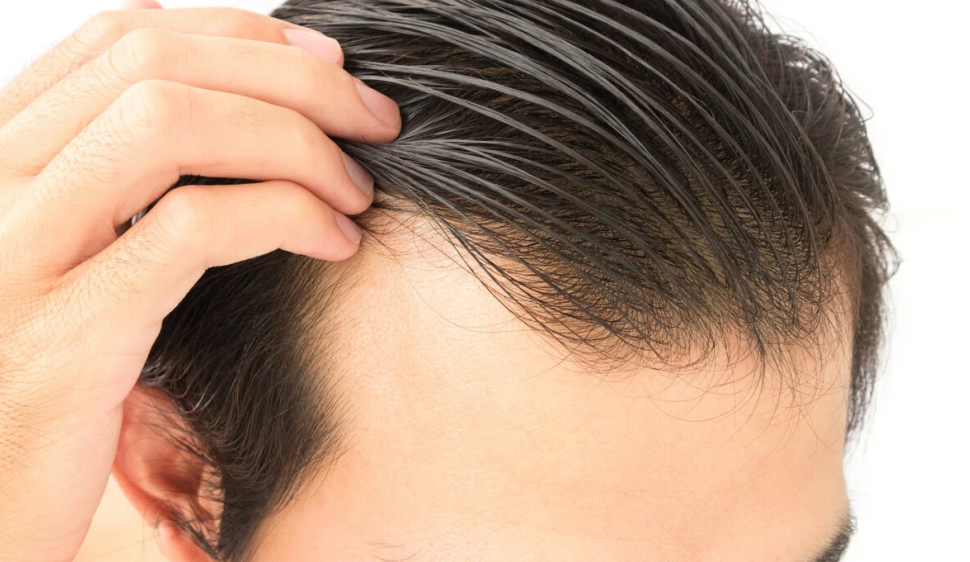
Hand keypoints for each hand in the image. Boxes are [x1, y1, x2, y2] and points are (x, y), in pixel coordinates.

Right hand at [0, 5, 399, 560]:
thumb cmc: (46, 377)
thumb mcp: (72, 254)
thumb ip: (123, 175)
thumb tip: (231, 92)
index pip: (123, 36)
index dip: (241, 34)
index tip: (328, 65)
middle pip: (159, 66)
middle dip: (294, 81)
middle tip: (375, 121)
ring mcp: (16, 254)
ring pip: (171, 124)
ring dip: (295, 142)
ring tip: (358, 188)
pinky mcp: (64, 337)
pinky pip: (193, 227)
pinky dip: (287, 215)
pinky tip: (336, 244)